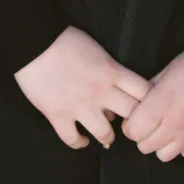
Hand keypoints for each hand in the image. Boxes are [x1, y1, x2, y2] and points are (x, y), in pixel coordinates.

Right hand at [14, 26, 151, 149]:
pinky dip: (79, 143)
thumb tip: (115, 96)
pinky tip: (82, 140)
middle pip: (131, 114)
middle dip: (133, 121)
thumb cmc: (66, 40)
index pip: (144, 91)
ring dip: (107, 136)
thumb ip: (110, 72)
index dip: (148, 101)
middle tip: (128, 124)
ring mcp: (79, 105)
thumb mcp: (97, 50)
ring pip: (105, 134)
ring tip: (105, 135)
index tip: (145, 105)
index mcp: (112, 71)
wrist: (35, 41)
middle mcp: (100, 91)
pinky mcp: (58, 115)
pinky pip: (73, 139)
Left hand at [120, 45, 183, 161]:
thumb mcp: (166, 70)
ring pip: (164, 155)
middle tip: (150, 121)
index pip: (132, 131)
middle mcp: (173, 124)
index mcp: (160, 104)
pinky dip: (182, 145)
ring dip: (161, 144)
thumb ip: (149, 89)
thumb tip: (138, 102)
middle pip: (144, 146)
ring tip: (167, 128)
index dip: (130, 124)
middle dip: (143, 134)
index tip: (135, 116)